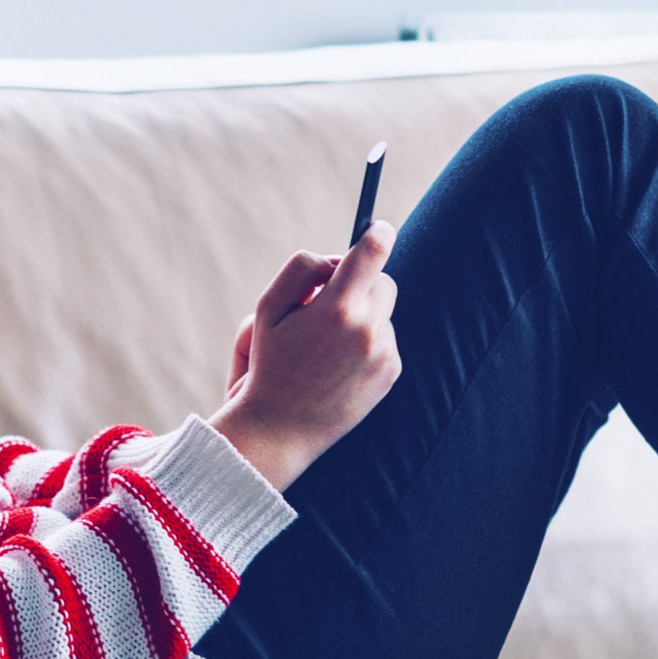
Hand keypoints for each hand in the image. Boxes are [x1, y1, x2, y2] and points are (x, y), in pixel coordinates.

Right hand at [211, 220, 400, 489]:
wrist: (280, 430)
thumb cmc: (268, 365)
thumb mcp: (266, 310)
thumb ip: (302, 270)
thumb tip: (336, 259)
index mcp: (336, 309)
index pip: (370, 253)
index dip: (377, 234)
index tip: (379, 228)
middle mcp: (367, 330)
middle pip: (382, 281)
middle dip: (359, 284)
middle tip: (328, 303)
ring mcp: (383, 354)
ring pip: (382, 312)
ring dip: (361, 316)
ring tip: (326, 346)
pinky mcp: (391, 373)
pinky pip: (385, 340)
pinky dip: (367, 344)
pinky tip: (338, 366)